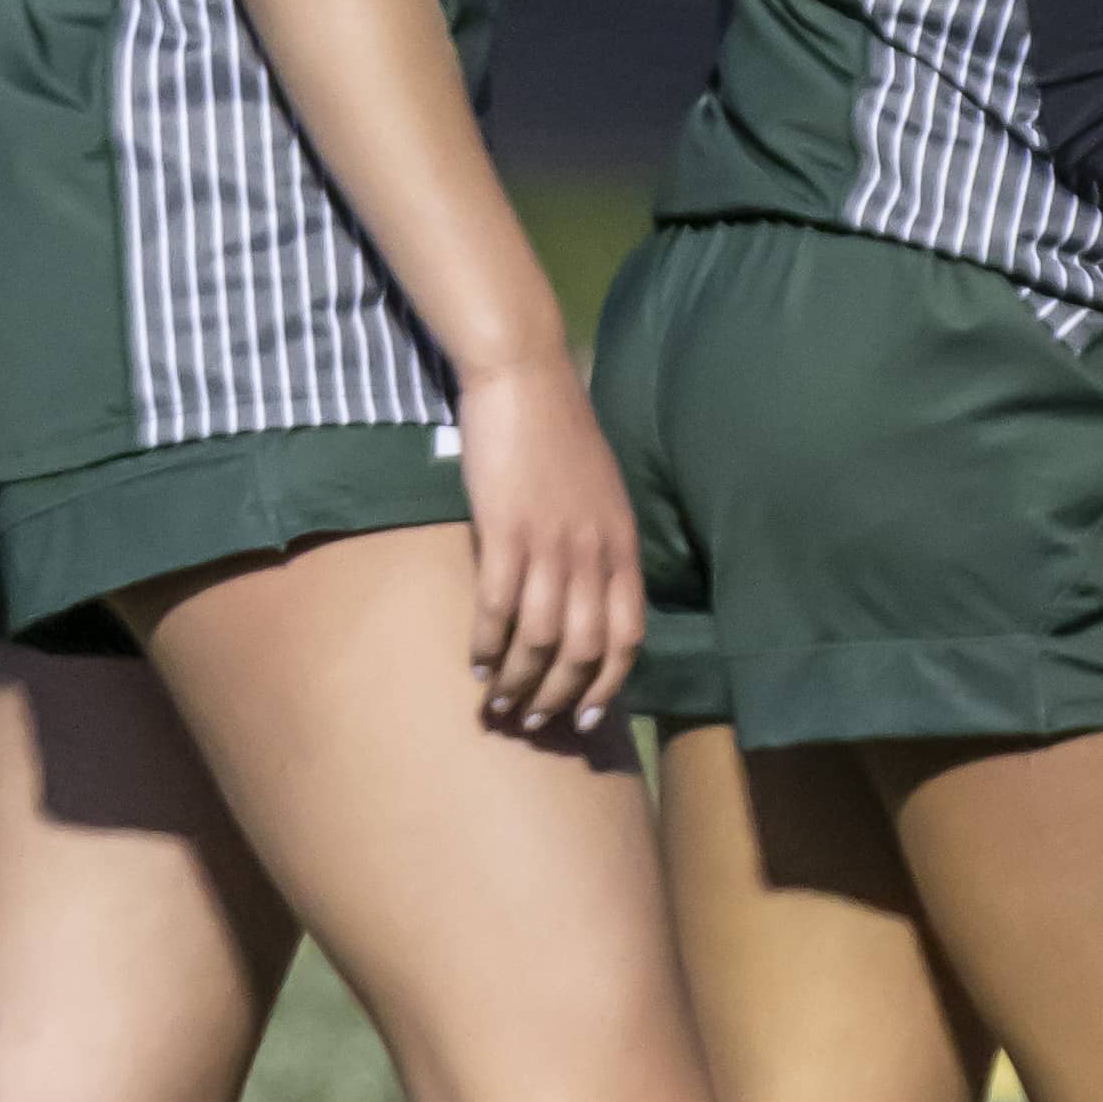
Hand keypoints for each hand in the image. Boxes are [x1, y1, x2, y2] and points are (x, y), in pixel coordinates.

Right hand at [456, 352, 644, 734]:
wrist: (525, 380)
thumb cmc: (559, 436)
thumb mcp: (600, 497)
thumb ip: (599, 547)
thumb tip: (586, 599)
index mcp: (622, 547)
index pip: (627, 636)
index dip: (607, 684)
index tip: (586, 719)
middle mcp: (594, 553)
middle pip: (583, 650)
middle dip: (558, 697)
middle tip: (531, 722)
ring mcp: (552, 544)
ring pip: (541, 639)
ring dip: (518, 682)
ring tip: (496, 705)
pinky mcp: (507, 531)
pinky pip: (500, 606)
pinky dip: (488, 642)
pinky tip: (475, 661)